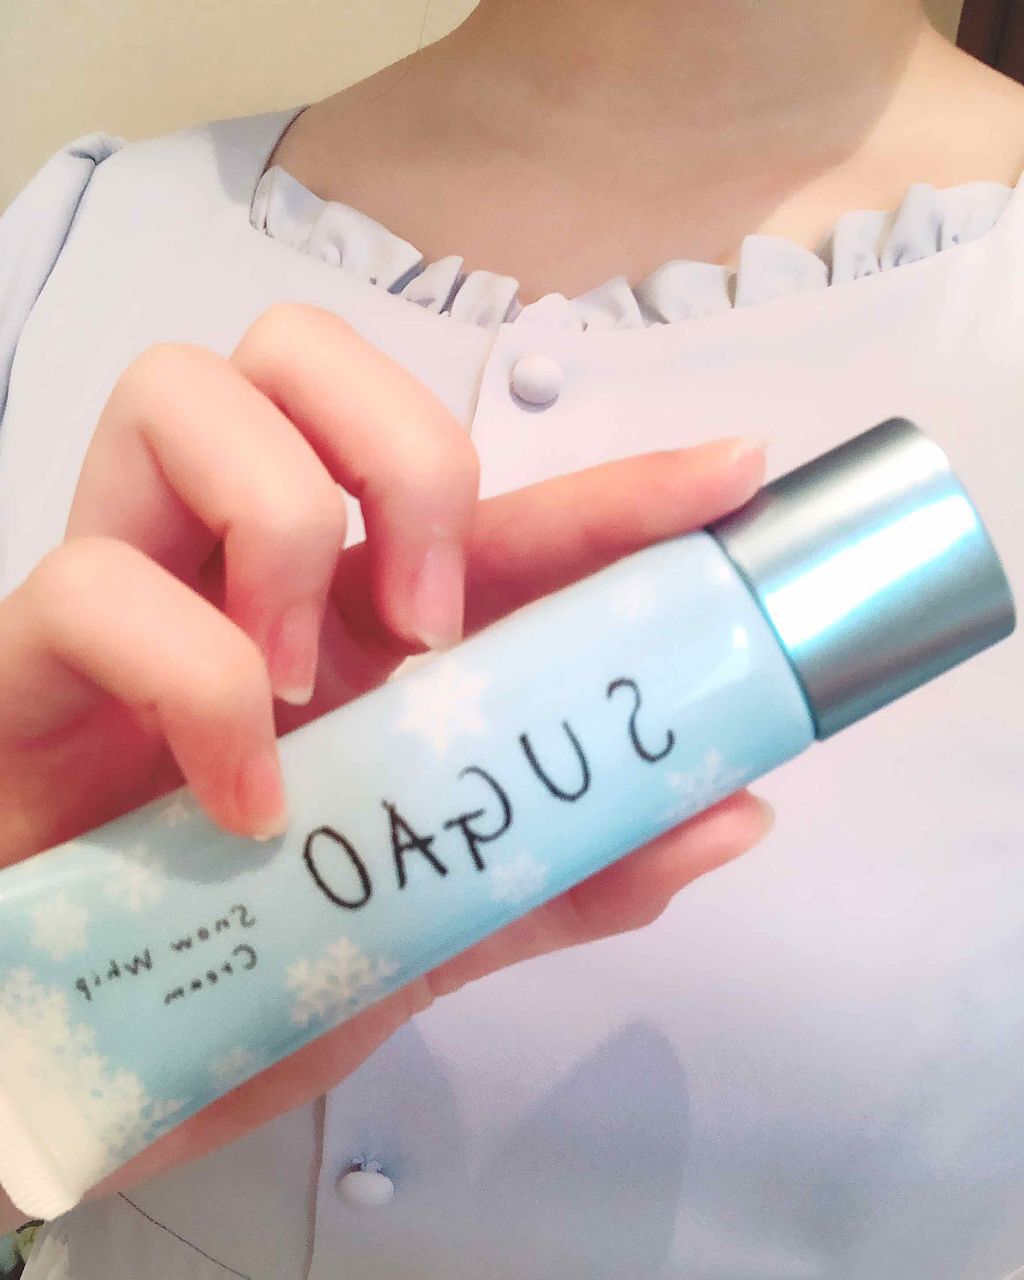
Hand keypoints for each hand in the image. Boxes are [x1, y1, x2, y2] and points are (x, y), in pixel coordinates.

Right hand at [0, 303, 772, 1209]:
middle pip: (304, 352)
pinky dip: (197, 677)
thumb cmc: (245, 963)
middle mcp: (249, 570)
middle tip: (432, 618)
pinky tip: (242, 798)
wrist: (72, 1047)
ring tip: (312, 686)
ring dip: (287, 523)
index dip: (619, 484)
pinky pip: (97, 579)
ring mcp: (136, 591)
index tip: (734, 477)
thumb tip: (733, 815)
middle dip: (403, 450)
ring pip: (186, 394)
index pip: (496, 511)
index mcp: (355, 618)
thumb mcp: (433, 924)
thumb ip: (564, 873)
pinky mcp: (31, 650)